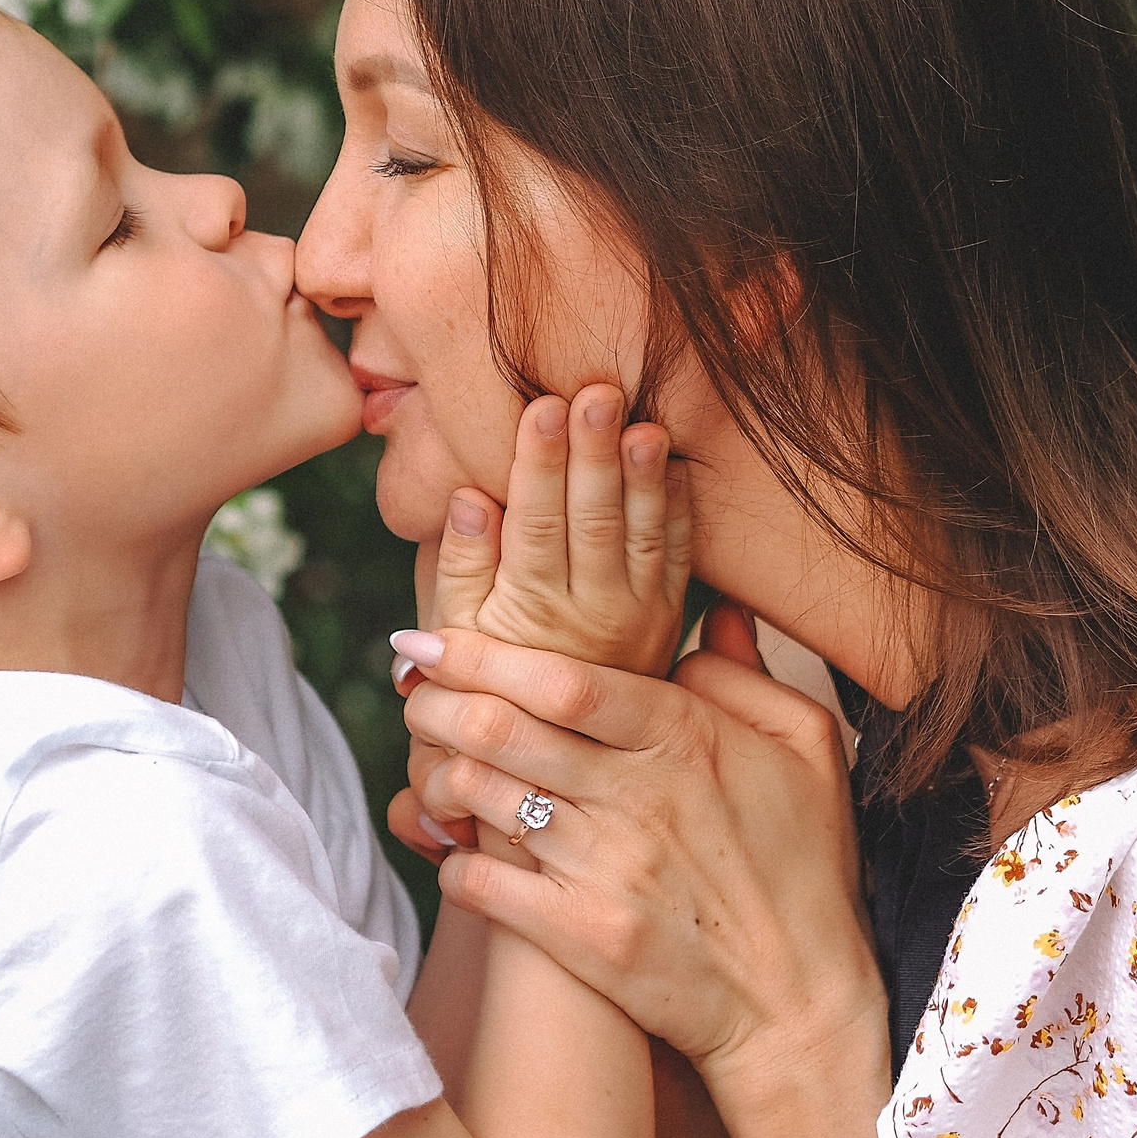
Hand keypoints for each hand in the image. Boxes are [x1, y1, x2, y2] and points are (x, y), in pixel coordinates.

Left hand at [390, 602, 878, 1085]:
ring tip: (429, 760)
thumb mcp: (808, 750)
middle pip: (499, 728)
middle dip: (435, 700)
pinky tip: (453, 843)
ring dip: (436, 771)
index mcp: (683, 738)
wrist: (801, 1006)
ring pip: (479, 796)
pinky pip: (478, 880)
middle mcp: (634, 797)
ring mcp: (601, 869)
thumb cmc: (806, 867)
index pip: (559, 678)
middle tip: (412, 689)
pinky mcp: (577, 936)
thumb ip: (747, 673)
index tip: (430, 635)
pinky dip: (450, 855)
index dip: (481, 651)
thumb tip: (712, 613)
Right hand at [433, 384, 690, 679]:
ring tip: (644, 422)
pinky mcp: (669, 616)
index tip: (542, 408)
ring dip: (645, 475)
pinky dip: (679, 509)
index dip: (541, 465)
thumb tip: (469, 498)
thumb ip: (462, 565)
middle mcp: (592, 614)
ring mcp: (638, 616)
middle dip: (596, 454)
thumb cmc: (489, 672)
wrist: (554, 743)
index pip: (536, 524)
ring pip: (643, 534)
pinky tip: (676, 462)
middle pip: (593, 520)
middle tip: (598, 394)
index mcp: (532, 611)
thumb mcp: (457, 631)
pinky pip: (677, 556)